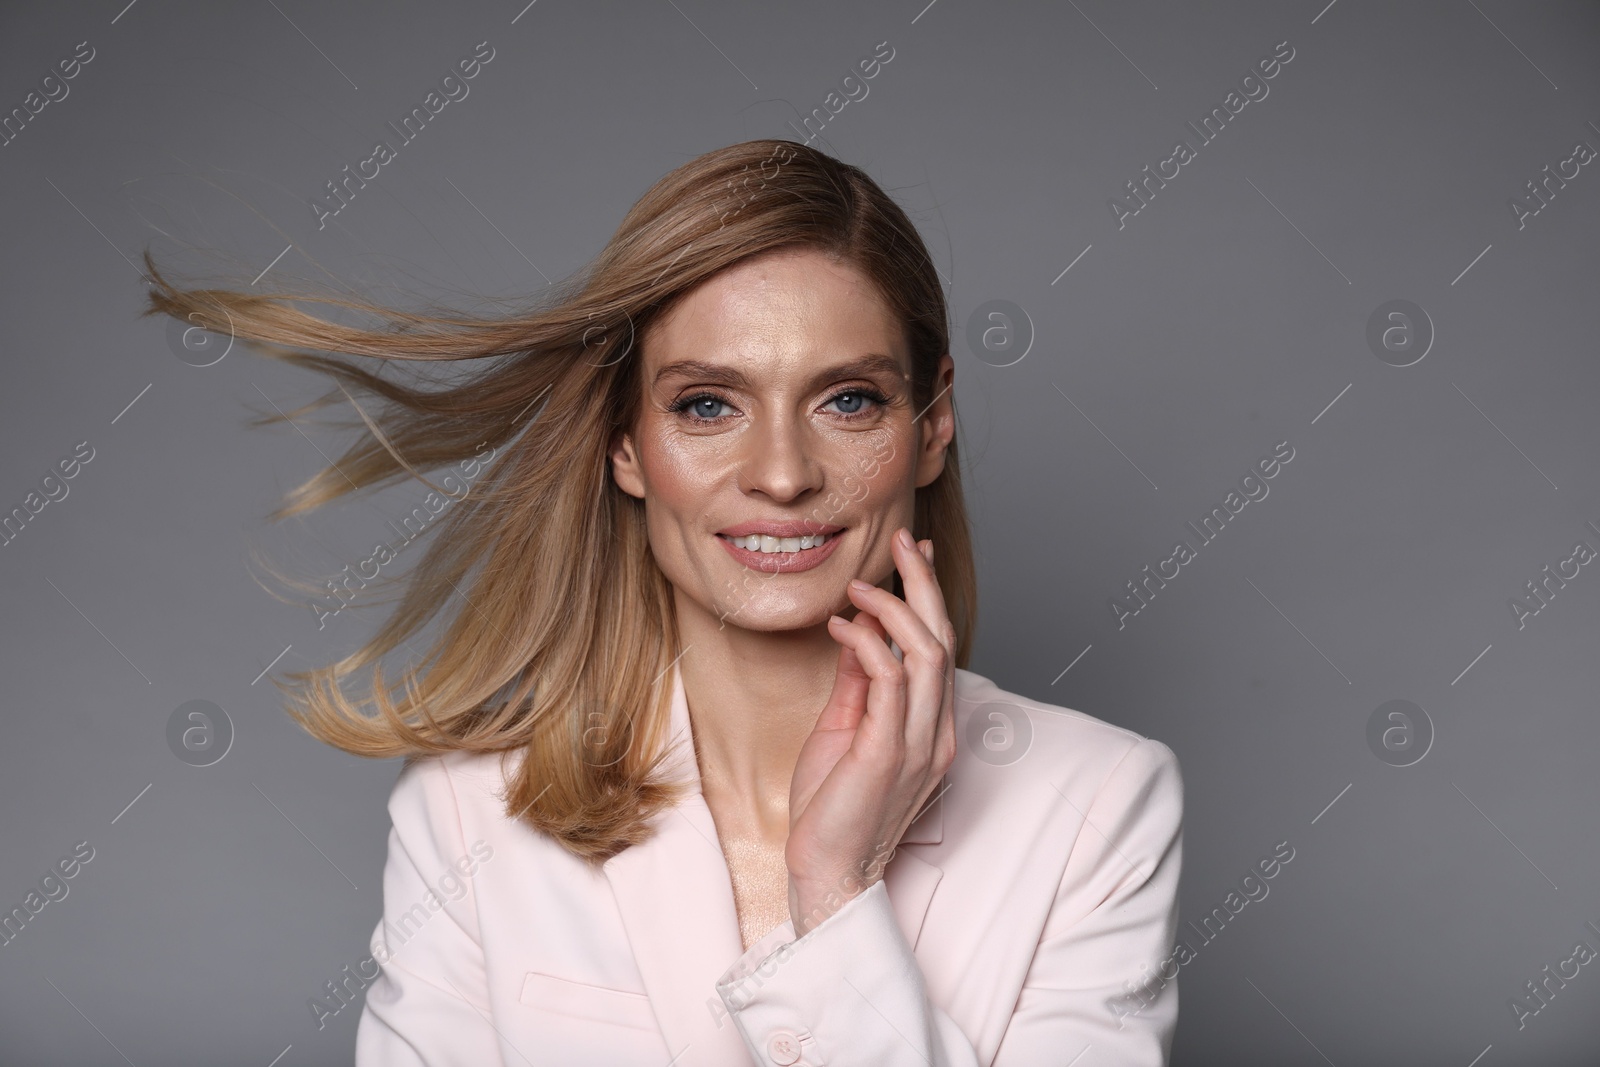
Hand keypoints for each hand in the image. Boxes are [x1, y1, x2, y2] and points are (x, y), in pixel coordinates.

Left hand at [785, 527, 957, 936]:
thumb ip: (856, 683)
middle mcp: (937, 733)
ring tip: (863, 583)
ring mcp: (919, 744)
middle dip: (925, 583)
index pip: (942, 647)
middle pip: (944, 639)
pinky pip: (892, 682)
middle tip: (905, 539)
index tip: (915, 554)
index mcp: (932, 728)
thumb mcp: (843, 731)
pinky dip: (870, 645)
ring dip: (896, 608)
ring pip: (929, 654)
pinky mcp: (890, 754)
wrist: (827, 873)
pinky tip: (843, 626)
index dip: (931, 597)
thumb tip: (857, 631)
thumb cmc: (831, 810)